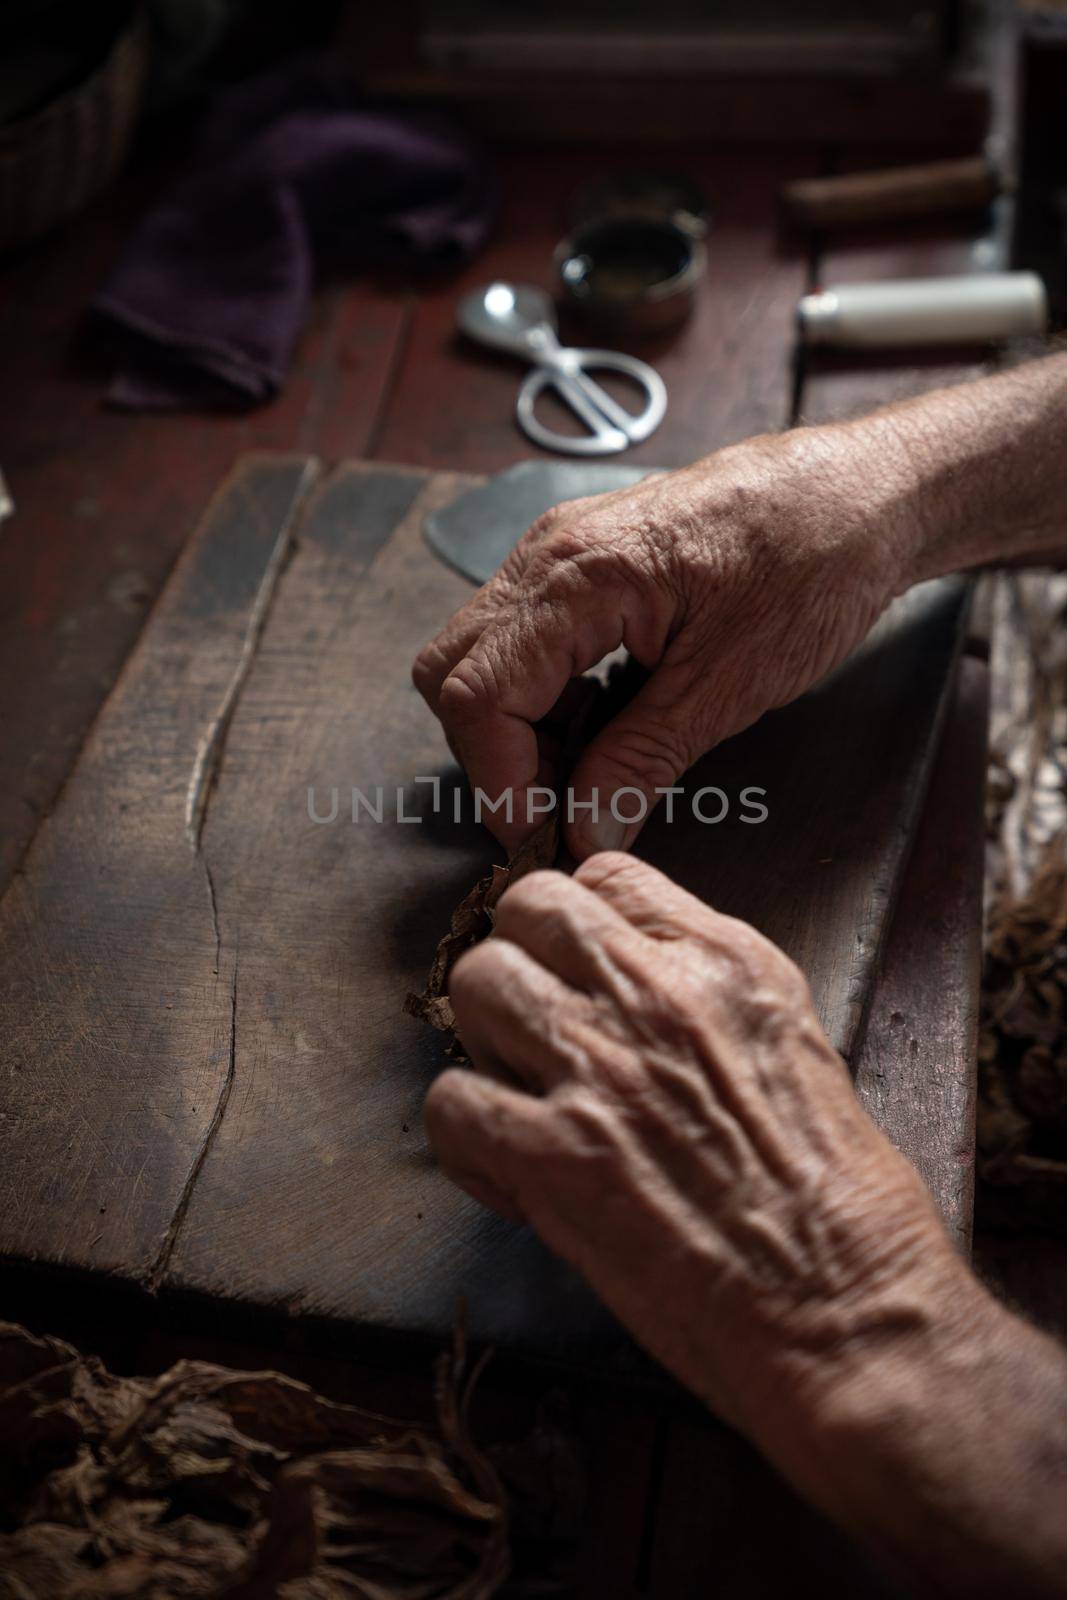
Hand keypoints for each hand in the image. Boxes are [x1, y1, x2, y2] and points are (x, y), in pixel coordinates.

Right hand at [413, 428, 920, 857]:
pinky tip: (604, 722)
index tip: (542, 836)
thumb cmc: (814, 564)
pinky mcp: (585, 563)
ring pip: (482, 657)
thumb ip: (641, 761)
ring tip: (592, 769)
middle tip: (560, 807)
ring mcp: (561, 552)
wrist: (862, 494)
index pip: (476, 695)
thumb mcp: (729, 684)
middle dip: (494, 754)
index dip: (500, 781)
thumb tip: (582, 830)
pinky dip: (545, 696)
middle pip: (453, 672)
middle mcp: (550, 554)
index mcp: (577, 577)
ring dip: (519, 728)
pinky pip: (525, 639)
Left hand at [425, 853, 978, 1518]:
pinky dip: (467, 1137)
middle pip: (525, 907)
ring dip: (487, 1038)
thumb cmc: (840, 1202)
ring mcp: (601, 1069)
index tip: (577, 967)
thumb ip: (707, 995)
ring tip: (521, 1092)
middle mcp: (658, 995)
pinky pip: (450, 1101)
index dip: (578, 922)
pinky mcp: (554, 1155)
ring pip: (477, 983)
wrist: (847, 1314)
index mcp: (728, 963)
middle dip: (521, 960)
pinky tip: (508, 1168)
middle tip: (536, 1025)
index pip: (607, 874)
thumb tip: (626, 980)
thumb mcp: (794, 1046)